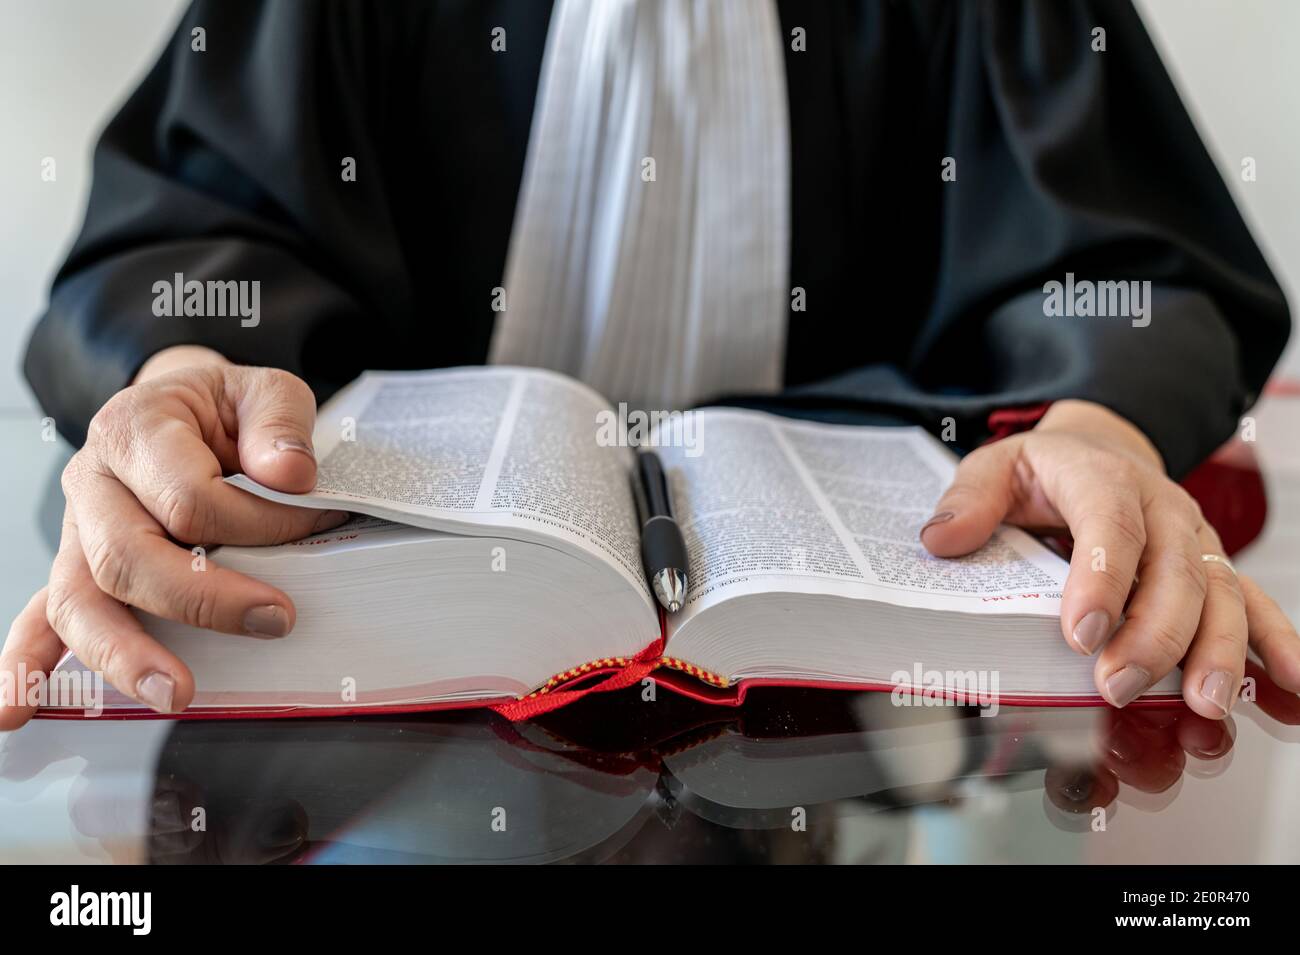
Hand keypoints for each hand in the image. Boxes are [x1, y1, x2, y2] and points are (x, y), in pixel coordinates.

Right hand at [0, 347, 346, 728]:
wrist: (185, 407)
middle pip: (127, 556)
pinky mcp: (81, 568)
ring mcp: (79, 531)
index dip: (258, 521)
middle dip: (204, 599)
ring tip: (174, 692)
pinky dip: (27, 666)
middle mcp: (93, 483)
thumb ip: (280, 424)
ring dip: (124, 653)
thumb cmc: (224, 408)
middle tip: (275, 619)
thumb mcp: (264, 391)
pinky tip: (14, 711)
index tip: (316, 524)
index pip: (188, 496)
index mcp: (134, 430)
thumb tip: (290, 476)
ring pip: (81, 600)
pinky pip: (44, 618)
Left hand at [921, 399, 1299, 718]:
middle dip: (1151, 637)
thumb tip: (943, 539)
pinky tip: (1292, 688)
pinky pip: (1255, 605)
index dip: (1101, 581)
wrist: (1101, 450)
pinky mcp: (1213, 570)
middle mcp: (1164, 509)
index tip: (1080, 633)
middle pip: (1173, 574)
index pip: (1110, 527)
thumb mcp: (997, 467)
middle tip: (1117, 686)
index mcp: (1104, 479)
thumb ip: (970, 499)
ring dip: (1217, 654)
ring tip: (1203, 706)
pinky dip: (1278, 647)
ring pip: (1221, 596)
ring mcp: (1195, 542)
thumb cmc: (1045, 471)